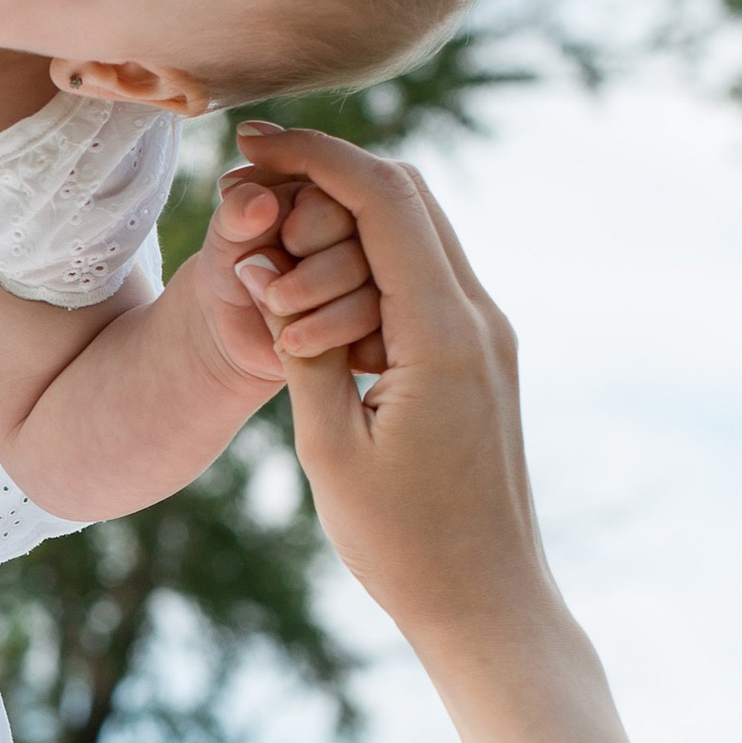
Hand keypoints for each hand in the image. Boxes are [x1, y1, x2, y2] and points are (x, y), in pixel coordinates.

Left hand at [197, 166, 385, 388]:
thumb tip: (261, 203)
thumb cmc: (231, 268)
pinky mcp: (372, 333)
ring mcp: (374, 288)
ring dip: (327, 320)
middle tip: (276, 297)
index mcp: (334, 200)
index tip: (278, 247)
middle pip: (368, 254)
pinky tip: (302, 348)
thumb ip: (236, 213)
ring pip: (374, 301)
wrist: (230, 328)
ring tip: (285, 333)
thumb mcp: (224, 238)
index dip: (310, 230)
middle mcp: (364, 241)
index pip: (346, 205)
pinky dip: (336, 348)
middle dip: (316, 280)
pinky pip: (373, 344)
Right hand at [225, 124, 550, 657]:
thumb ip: (300, 350)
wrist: (488, 602)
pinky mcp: (482, 361)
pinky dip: (372, 269)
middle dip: (331, 175)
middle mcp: (479, 319)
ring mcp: (488, 338)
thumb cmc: (404, 543)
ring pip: (420, 235)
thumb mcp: (328, 447)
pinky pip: (426, 283)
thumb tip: (268, 273)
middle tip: (256, 180)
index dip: (317, 154)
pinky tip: (319, 300)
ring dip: (349, 225)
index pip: (384, 198)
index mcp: (443, 333)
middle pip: (409, 196)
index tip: (253, 140)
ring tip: (277, 254)